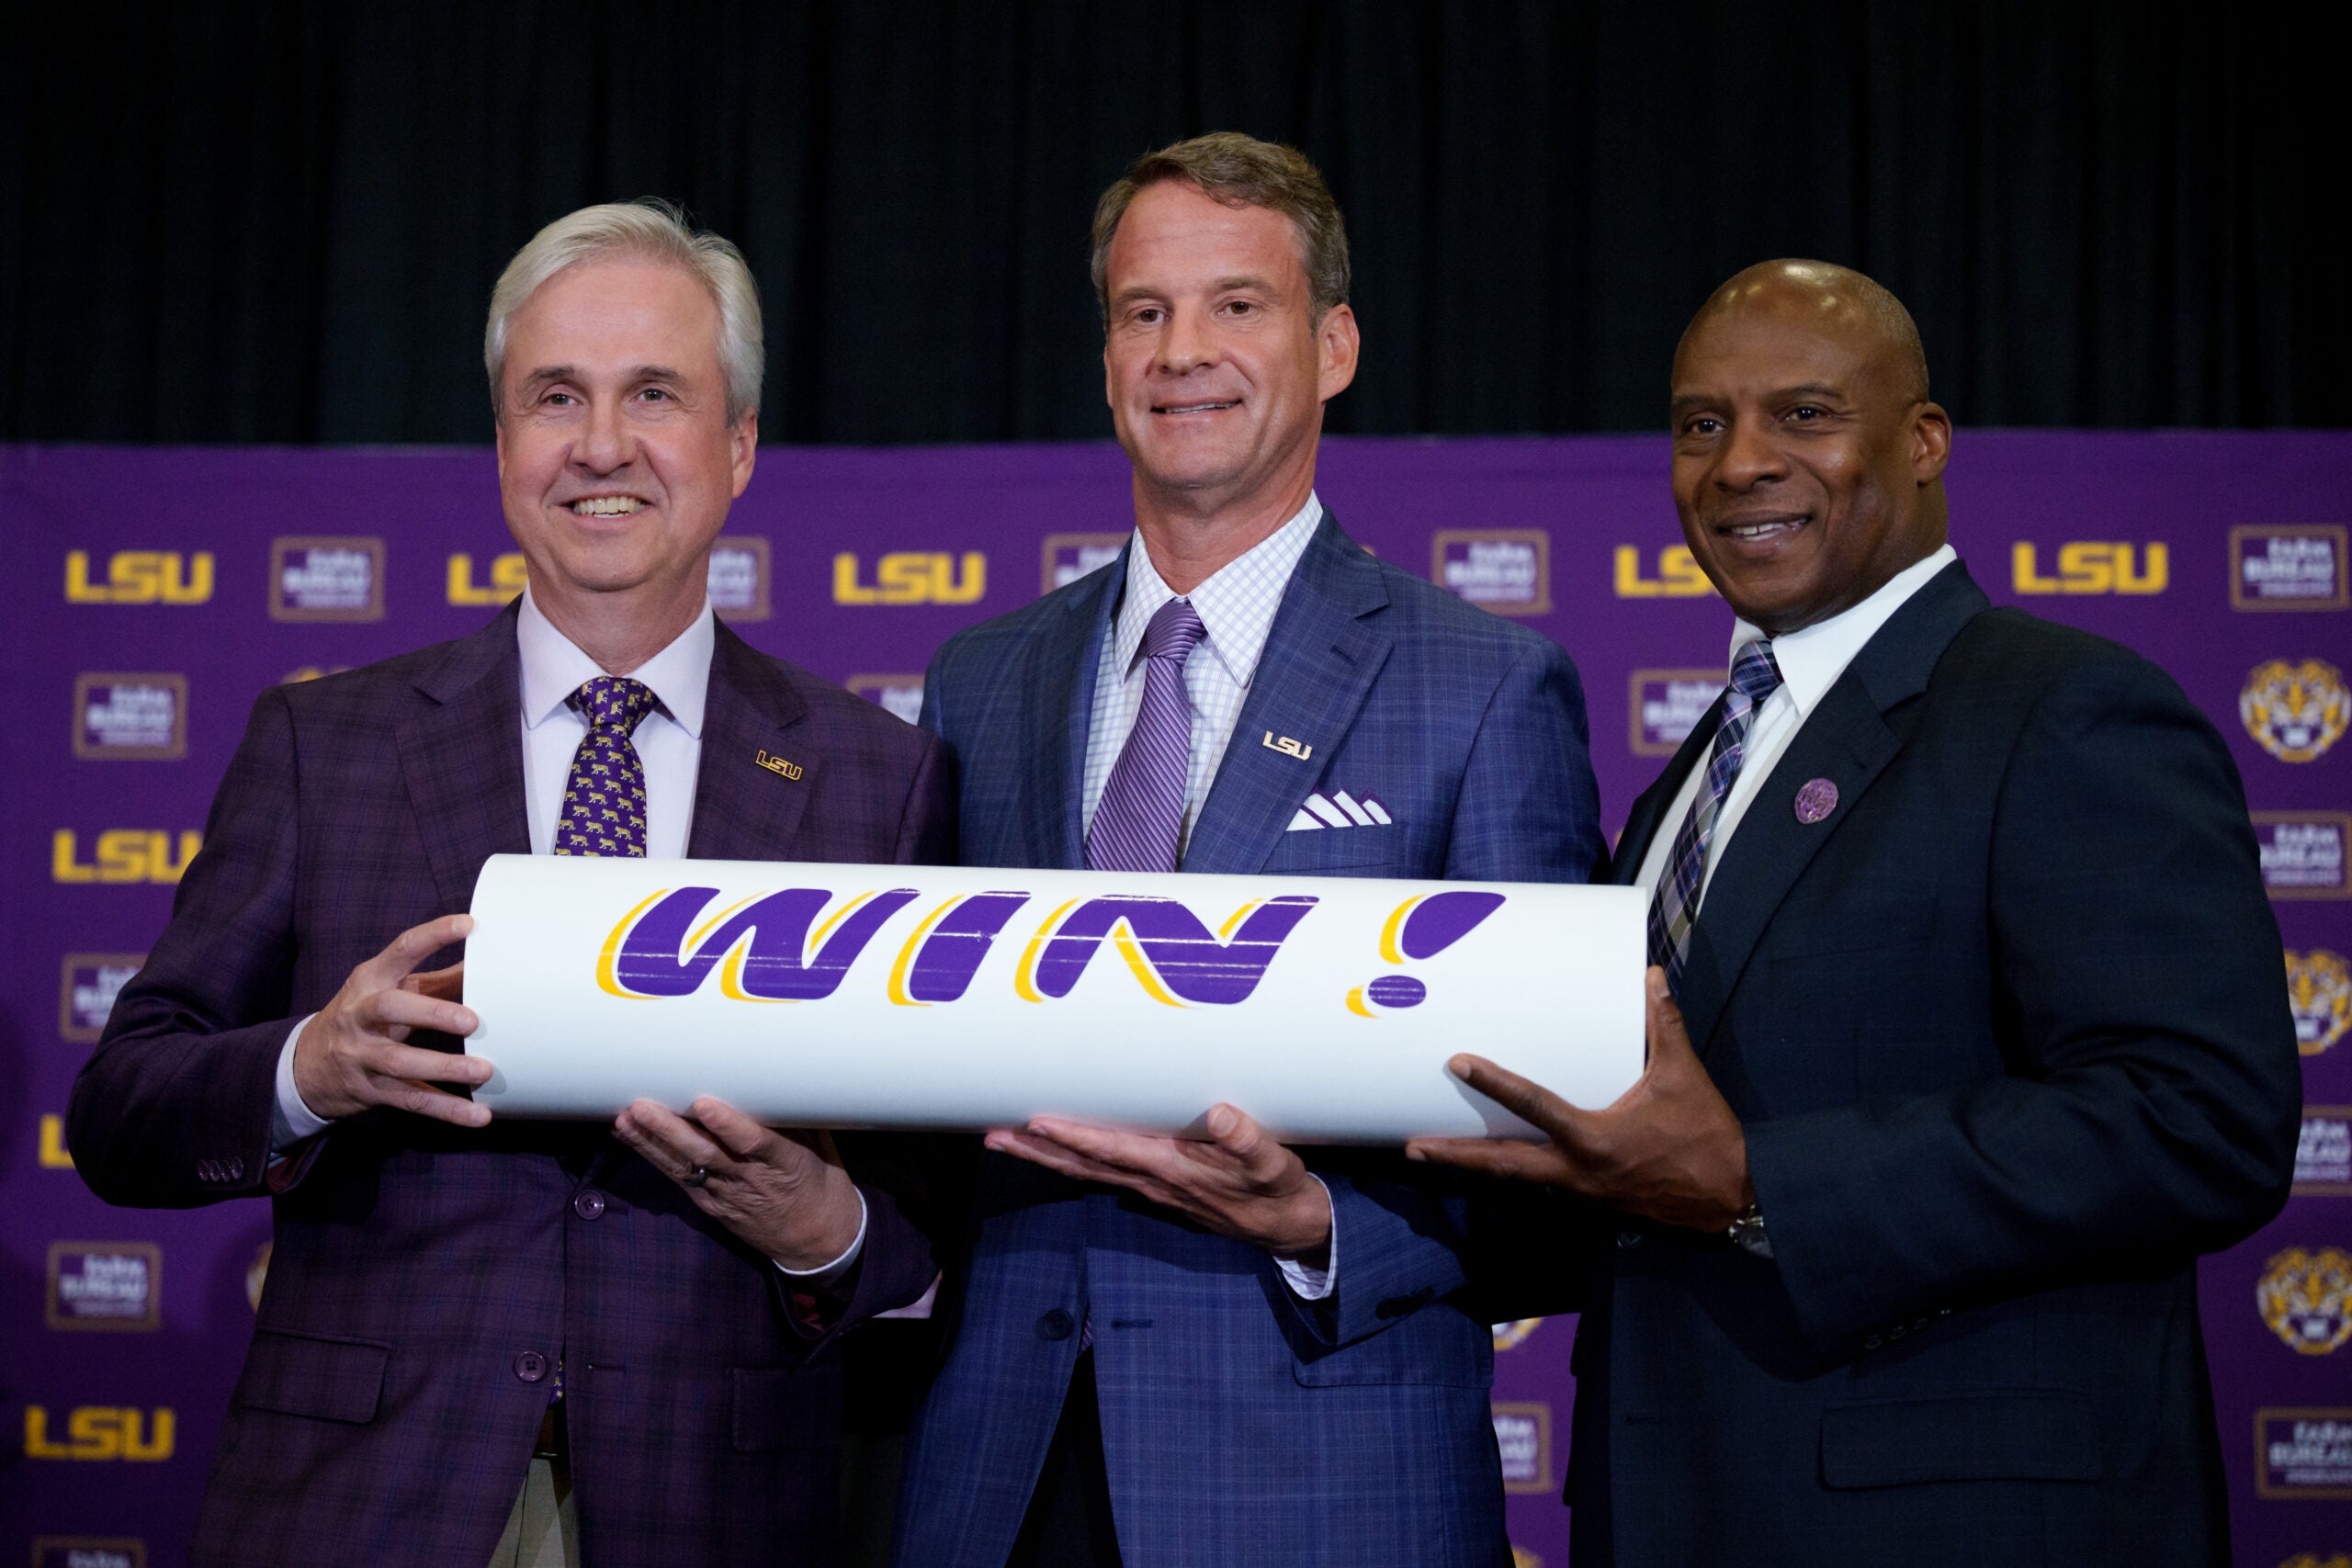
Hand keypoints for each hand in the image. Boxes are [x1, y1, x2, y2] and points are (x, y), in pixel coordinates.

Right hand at [291, 913, 491, 1126]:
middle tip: (473, 1021)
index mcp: (370, 979)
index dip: (434, 935)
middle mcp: (360, 1015)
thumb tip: (487, 963)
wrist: (306, 1067)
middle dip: (431, 1013)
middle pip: (390, 1008)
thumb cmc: (365, 1017)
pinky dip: (447, 1110)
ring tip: (484, 1071)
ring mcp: (362, 1055)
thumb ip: (436, 979)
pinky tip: (479, 1115)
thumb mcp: (391, 989)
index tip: (469, 925)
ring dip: (444, 1068)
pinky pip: (411, 1100)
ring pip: (401, 1063)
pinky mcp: (371, 1090)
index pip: (402, 949)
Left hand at [613, 1097, 865, 1271]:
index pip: (754, 1143)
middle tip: (642, 1107)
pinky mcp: (710, 1205)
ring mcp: (726, 1195)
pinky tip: (629, 1135)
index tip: (704, 1104)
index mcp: (786, 1163)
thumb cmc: (820, 1182)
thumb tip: (771, 1076)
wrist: (815, 1239)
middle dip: (670, 1131)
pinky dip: (653, 1157)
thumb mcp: (821, 1148)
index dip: (727, 1125)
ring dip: (651, 1144)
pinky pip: (679, 1178)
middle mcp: (751, 1180)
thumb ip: (794, 1118)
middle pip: (706, 1155)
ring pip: (684, 1168)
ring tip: (625, 1119)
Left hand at [989, 1105, 1331, 1259]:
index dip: (1074, 1136)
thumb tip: (1222, 1116)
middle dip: (1037, 1149)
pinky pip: (1104, 1172)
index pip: (1113, 1150)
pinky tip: (1056, 1150)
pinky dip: (1073, 1160)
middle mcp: (1152, 1181)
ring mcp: (1151, 1187)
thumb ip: (1246, 1141)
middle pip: (1083, 1165)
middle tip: (992, 1136)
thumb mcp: (1271, 1163)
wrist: (1285, 1225)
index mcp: (1173, 1170)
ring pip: (1087, 1170)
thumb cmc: (1276, 1188)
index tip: (1036, 1121)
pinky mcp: (1157, 1186)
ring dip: (1045, 1156)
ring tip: (1006, 1138)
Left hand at [1406, 967, 1751, 1231]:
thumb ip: (1663, 1027)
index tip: (1458, 1063)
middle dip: (1456, 1156)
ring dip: (1475, 1167)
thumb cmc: (1705, 1140)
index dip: (1495, 1084)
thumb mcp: (1684, 1078)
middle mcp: (1576, 1171)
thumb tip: (1651, 978)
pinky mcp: (1588, 1200)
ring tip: (1433, 1153)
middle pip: (1501, 1165)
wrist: (1730, 1201)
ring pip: (1515, 1179)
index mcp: (1594, 1140)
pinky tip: (1491, 1161)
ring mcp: (1579, 1192)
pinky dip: (1509, 1173)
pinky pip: (1538, 1184)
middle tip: (1412, 1146)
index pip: (1534, 1107)